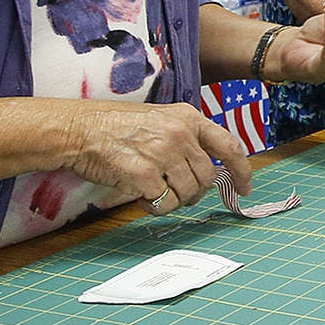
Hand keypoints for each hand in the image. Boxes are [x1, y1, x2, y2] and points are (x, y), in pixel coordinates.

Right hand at [61, 100, 251, 208]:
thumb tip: (207, 171)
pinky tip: (140, 196)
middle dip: (196, 192)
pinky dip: (154, 206)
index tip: (245, 186)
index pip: (229, 146)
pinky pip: (164, 203)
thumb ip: (186, 139)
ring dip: (173, 200)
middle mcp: (180, 134)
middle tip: (175, 192)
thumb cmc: (116, 127)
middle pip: (207, 177)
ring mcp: (163, 153)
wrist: (79, 129)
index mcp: (188, 118)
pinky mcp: (145, 174)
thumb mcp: (160, 119)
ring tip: (153, 191)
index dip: (242, 170)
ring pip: (188, 193)